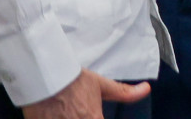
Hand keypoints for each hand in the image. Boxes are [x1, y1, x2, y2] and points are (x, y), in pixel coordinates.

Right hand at [21, 70, 150, 118]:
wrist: (43, 75)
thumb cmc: (73, 80)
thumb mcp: (100, 84)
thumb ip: (124, 92)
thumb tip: (146, 89)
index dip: (98, 117)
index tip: (96, 114)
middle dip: (86, 116)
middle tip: (80, 110)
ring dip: (74, 117)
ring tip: (70, 111)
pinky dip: (60, 118)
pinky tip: (61, 114)